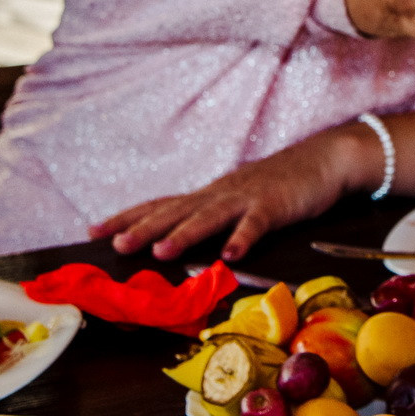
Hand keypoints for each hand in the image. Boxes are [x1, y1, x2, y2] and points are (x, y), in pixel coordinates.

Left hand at [89, 122, 378, 261]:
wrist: (321, 160)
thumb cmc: (276, 185)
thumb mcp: (235, 201)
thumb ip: (209, 219)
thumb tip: (174, 243)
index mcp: (207, 196)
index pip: (159, 205)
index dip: (126, 217)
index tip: (93, 231)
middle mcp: (219, 194)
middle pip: (175, 210)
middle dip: (143, 227)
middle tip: (116, 245)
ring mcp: (246, 197)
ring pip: (209, 216)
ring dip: (185, 233)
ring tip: (161, 251)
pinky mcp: (274, 204)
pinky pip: (257, 223)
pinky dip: (243, 237)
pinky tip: (231, 255)